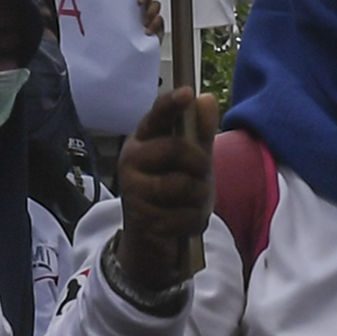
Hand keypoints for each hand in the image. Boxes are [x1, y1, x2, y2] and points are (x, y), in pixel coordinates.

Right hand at [115, 87, 214, 295]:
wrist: (151, 243)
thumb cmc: (171, 194)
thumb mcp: (190, 163)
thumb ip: (199, 133)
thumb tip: (205, 99)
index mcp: (142, 141)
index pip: (156, 117)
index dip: (171, 105)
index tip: (187, 93)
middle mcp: (131, 161)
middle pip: (177, 150)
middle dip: (200, 166)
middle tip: (201, 178)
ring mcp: (133, 191)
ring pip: (182, 184)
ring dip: (199, 198)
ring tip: (191, 203)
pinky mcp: (141, 219)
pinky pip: (183, 215)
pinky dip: (193, 222)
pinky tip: (183, 223)